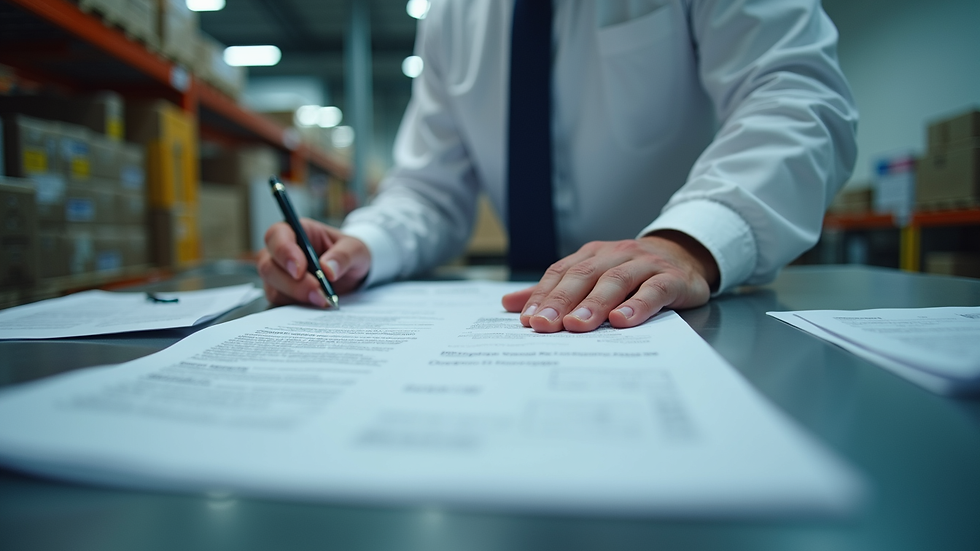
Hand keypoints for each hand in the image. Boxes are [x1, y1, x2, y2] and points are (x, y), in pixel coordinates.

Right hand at [257, 219, 370, 306]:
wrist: (352, 274)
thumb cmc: (349, 254)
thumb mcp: (356, 249)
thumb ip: (344, 255)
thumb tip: (328, 270)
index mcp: (296, 231)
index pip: (276, 236)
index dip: (283, 252)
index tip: (300, 270)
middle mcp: (281, 252)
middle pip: (268, 266)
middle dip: (292, 283)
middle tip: (317, 292)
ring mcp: (278, 274)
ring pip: (272, 287)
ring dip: (296, 296)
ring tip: (322, 299)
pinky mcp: (282, 293)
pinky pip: (280, 302)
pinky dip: (297, 307)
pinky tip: (316, 305)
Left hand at [501, 231, 718, 332]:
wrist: (686, 257)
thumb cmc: (632, 273)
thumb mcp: (593, 276)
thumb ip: (554, 291)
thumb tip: (508, 303)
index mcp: (593, 254)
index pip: (562, 272)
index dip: (544, 295)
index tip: (527, 319)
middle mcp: (616, 254)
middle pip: (584, 276)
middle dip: (561, 301)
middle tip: (545, 325)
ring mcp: (645, 264)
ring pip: (616, 281)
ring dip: (595, 304)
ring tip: (578, 325)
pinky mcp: (672, 279)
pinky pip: (654, 290)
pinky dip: (637, 306)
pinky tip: (622, 321)